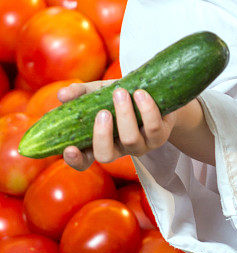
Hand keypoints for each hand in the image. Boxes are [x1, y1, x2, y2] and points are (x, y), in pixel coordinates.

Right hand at [57, 81, 180, 171]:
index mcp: (101, 142)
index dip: (75, 160)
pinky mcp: (159, 136)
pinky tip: (141, 93)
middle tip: (103, 112)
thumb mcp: (100, 91)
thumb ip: (80, 93)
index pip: (84, 161)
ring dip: (125, 115)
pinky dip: (146, 109)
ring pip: (130, 140)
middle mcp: (120, 148)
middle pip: (106, 155)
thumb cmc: (124, 93)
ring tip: (121, 93)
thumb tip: (62, 94)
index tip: (69, 148)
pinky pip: (153, 127)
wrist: (158, 91)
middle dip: (102, 135)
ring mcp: (141, 145)